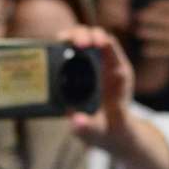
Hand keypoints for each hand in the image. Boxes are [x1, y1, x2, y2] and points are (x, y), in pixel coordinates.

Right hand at [59, 26, 134, 153]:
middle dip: (82, 35)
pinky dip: (61, 48)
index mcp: (118, 74)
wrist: (111, 133)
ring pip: (81, 41)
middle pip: (95, 37)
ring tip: (61, 43)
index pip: (110, 45)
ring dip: (70, 37)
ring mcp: (93, 66)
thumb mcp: (100, 132)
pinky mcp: (80, 71)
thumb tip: (74, 120)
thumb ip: (89, 127)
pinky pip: (70, 52)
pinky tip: (50, 51)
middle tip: (74, 44)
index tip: (86, 45)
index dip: (98, 39)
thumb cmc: (109, 130)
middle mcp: (106, 65)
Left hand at [137, 0, 168, 72]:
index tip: (147, 7)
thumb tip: (159, 6)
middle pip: (165, 18)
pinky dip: (155, 50)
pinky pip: (167, 50)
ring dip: (150, 33)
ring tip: (138, 33)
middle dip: (149, 17)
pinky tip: (145, 50)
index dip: (156, 5)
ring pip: (164, 34)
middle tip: (137, 17)